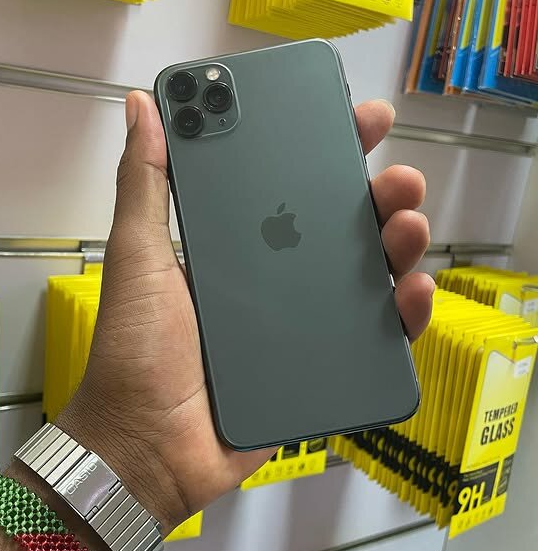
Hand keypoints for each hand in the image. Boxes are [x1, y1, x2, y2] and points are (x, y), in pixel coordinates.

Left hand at [57, 92, 433, 534]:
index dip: (328, 149)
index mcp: (238, 246)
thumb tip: (143, 103)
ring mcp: (303, 326)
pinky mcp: (323, 370)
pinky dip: (403, 315)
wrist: (147, 447)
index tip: (360, 119)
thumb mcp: (139, 257)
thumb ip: (145, 182)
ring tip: (407, 226)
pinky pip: (375, 339)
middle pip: (341, 227)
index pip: (291, 185)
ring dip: (398, 245)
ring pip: (368, 276)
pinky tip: (412, 291)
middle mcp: (275, 279)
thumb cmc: (137, 349)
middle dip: (378, 195)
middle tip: (399, 180)